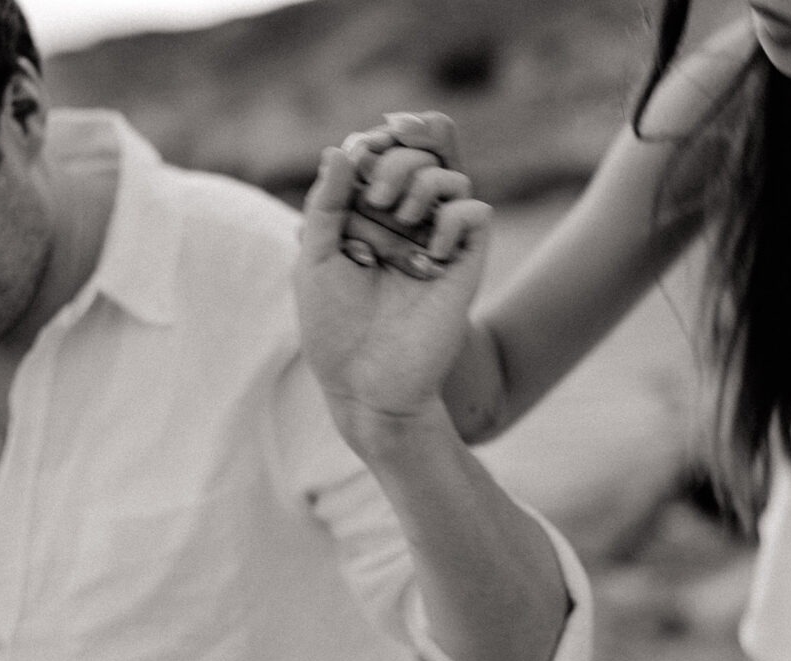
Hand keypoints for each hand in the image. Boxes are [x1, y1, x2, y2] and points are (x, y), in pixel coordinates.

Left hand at [295, 145, 492, 427]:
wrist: (368, 383)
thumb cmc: (333, 327)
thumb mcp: (315, 260)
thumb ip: (327, 203)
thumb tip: (339, 148)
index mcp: (364, 221)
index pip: (376, 159)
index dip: (371, 146)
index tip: (359, 154)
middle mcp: (401, 226)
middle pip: (413, 158)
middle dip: (394, 164)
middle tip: (377, 200)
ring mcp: (434, 243)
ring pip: (448, 177)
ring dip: (422, 182)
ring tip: (400, 216)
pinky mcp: (463, 264)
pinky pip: (475, 213)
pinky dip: (454, 218)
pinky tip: (430, 252)